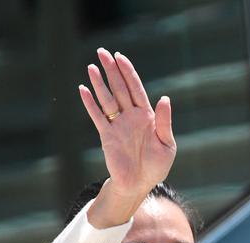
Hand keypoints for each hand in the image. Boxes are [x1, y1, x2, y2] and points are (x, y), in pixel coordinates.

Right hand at [78, 48, 175, 203]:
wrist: (140, 184)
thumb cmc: (156, 166)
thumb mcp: (167, 145)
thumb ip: (165, 122)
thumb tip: (164, 98)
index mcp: (147, 116)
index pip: (136, 89)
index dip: (128, 73)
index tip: (120, 57)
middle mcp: (130, 117)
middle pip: (119, 89)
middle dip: (111, 70)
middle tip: (102, 52)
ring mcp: (117, 125)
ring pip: (107, 99)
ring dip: (99, 83)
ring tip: (92, 66)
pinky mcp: (106, 136)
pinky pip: (97, 116)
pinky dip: (90, 104)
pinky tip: (83, 89)